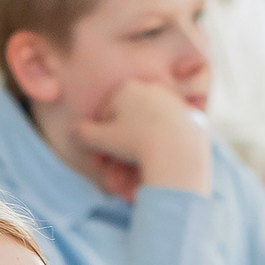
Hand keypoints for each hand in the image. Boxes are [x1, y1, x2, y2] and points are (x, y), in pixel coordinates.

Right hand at [75, 77, 215, 201]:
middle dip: (119, 149)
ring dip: (138, 153)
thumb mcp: (101, 140)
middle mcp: (151, 89)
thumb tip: (74, 130)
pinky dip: (160, 149)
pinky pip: (168, 135)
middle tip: (115, 172)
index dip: (99, 138)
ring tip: (133, 176)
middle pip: (128, 122)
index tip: (100, 158)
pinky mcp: (190, 116)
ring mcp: (172, 101)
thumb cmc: (136, 142)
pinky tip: (155, 166)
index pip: (105, 113)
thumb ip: (83, 133)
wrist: (179, 150)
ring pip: (148, 130)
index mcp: (127, 88)